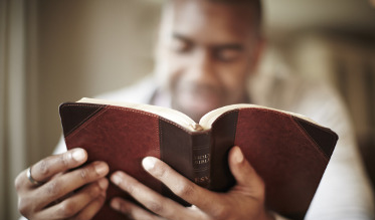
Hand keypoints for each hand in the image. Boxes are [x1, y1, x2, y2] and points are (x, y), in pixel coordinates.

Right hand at [15, 148, 109, 219]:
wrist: (48, 208)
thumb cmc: (54, 181)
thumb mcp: (53, 172)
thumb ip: (66, 164)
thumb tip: (87, 155)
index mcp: (23, 182)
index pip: (45, 168)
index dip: (65, 160)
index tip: (84, 153)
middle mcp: (27, 203)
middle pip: (57, 188)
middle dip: (83, 176)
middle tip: (103, 167)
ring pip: (68, 207)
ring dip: (90, 192)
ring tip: (104, 181)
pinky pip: (79, 219)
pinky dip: (93, 206)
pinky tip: (102, 194)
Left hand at [110, 146, 274, 219]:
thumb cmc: (250, 208)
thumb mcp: (254, 189)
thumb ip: (243, 170)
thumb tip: (233, 150)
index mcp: (216, 208)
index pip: (186, 191)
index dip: (166, 176)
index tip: (147, 161)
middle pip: (161, 208)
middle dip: (137, 192)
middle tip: (116, 176)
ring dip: (131, 211)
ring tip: (112, 199)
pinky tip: (126, 216)